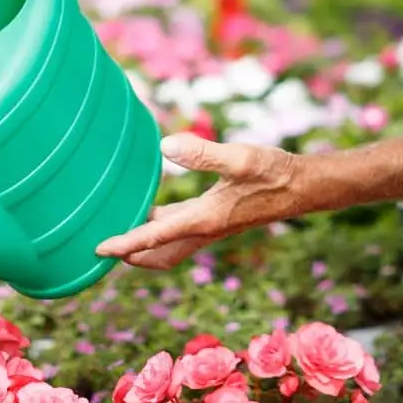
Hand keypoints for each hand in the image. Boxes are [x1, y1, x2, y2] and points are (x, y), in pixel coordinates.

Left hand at [95, 134, 300, 269]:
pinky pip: (180, 233)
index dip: (126, 243)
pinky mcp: (218, 219)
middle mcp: (205, 229)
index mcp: (205, 219)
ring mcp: (212, 227)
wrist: (302, 186)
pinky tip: (153, 212)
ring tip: (119, 235)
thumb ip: (202, 153)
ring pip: (170, 246)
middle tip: (101, 251)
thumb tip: (165, 147)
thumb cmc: (273, 171)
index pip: (156, 237)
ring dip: (144, 246)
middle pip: (159, 254)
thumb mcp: (239, 157)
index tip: (99, 248)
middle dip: (130, 256)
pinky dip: (160, 231)